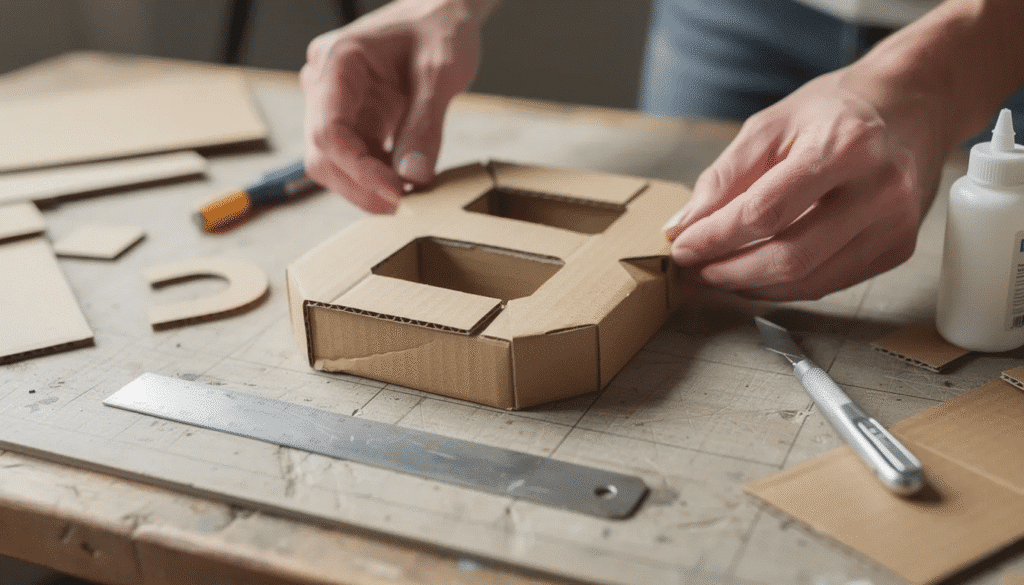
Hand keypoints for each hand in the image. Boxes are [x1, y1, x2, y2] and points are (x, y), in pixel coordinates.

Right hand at [300, 0, 493, 212]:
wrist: (442, 11)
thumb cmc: (439, 27)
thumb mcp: (440, 73)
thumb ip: (425, 125)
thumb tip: (414, 178)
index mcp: (338, 62)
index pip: (327, 131)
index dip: (358, 170)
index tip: (396, 192)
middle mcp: (326, 83)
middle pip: (323, 154)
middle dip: (361, 185)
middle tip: (405, 205)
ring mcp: (337, 102)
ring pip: (336, 162)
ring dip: (368, 185)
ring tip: (410, 195)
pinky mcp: (354, 117)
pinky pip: (356, 156)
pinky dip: (378, 175)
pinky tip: (406, 180)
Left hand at [662, 68, 949, 300]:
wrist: (912, 105)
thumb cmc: (837, 111)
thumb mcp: (770, 125)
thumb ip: (724, 177)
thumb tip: (684, 226)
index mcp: (844, 148)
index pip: (766, 212)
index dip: (716, 237)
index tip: (682, 246)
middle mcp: (879, 190)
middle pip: (789, 257)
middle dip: (729, 271)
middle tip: (694, 270)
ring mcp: (894, 225)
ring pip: (808, 281)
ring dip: (751, 285)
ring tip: (716, 274)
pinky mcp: (897, 249)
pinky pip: (828, 284)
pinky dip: (783, 287)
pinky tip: (755, 274)